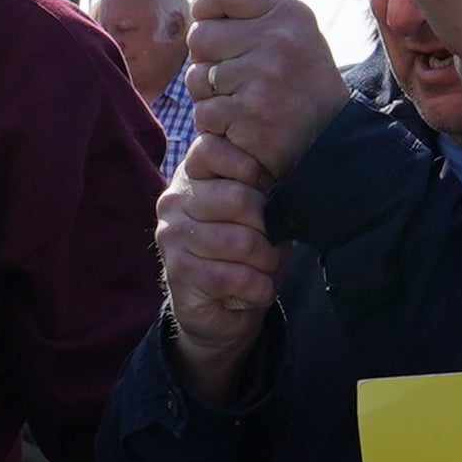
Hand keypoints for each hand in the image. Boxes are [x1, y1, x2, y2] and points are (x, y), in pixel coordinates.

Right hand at [157, 135, 282, 393]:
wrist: (224, 312)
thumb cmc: (249, 254)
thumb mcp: (263, 212)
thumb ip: (267, 187)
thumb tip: (289, 173)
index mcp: (192, 177)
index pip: (212, 149)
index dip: (253, 170)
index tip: (270, 191)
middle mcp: (175, 202)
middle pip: (238, 198)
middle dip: (270, 228)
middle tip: (273, 246)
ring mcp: (172, 237)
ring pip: (242, 242)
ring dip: (268, 263)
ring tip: (265, 270)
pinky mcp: (179, 273)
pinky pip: (235, 276)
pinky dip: (259, 288)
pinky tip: (256, 290)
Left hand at [183, 0, 349, 179]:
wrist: (330, 142)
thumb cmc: (306, 79)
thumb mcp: (298, 27)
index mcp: (287, 13)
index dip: (208, 6)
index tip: (216, 22)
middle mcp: (275, 42)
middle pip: (200, 36)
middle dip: (209, 58)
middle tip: (238, 72)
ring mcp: (261, 81)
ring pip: (197, 78)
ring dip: (211, 94)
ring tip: (244, 100)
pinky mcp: (247, 119)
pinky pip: (204, 114)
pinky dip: (217, 124)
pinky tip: (244, 124)